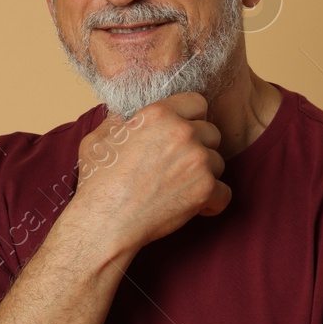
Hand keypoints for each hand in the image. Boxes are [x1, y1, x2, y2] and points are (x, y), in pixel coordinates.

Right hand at [68, 91, 230, 253]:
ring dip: (204, 175)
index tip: (182, 133)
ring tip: (181, 187)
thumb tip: (123, 117)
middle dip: (200, 147)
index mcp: (159, 114)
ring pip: (218, 162)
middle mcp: (183, 132)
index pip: (197, 102)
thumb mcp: (98, 139)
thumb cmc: (98, 182)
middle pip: (212, 132)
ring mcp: (198, 160)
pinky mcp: (205, 189)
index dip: (191, 118)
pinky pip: (224, 192)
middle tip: (180, 165)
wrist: (105, 221)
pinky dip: (212, 201)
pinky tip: (193, 205)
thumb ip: (116, 122)